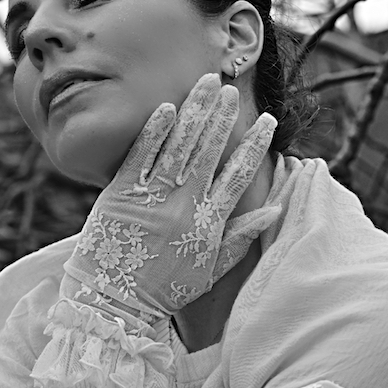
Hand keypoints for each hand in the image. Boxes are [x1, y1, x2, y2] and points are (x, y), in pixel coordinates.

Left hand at [61, 73, 277, 324]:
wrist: (114, 303)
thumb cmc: (163, 289)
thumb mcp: (209, 270)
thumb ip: (240, 238)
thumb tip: (273, 210)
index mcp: (208, 223)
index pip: (238, 176)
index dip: (254, 146)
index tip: (267, 121)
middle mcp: (183, 205)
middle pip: (209, 151)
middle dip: (222, 117)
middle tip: (231, 89)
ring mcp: (152, 198)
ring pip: (179, 145)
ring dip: (194, 111)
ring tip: (206, 84)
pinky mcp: (121, 194)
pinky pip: (140, 155)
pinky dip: (154, 131)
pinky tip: (167, 107)